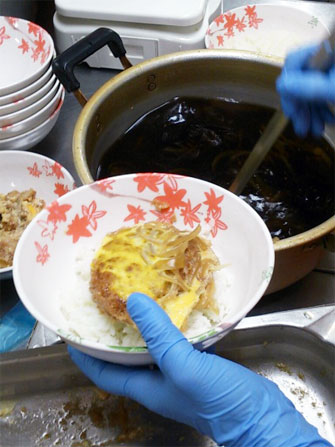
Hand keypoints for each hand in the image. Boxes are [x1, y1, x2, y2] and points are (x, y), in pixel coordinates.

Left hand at [68, 293, 329, 446]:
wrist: (261, 418)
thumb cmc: (219, 402)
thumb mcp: (185, 367)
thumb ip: (160, 336)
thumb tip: (133, 301)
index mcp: (146, 386)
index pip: (104, 372)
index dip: (85, 354)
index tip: (72, 331)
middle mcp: (158, 379)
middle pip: (125, 357)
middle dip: (112, 334)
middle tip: (106, 304)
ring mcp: (180, 371)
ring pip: (152, 345)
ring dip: (143, 326)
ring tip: (137, 299)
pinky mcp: (200, 362)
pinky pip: (177, 340)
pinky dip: (171, 324)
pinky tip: (175, 307)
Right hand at [276, 44, 334, 136]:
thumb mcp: (334, 89)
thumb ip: (310, 87)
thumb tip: (281, 85)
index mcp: (324, 48)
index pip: (294, 62)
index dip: (289, 89)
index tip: (291, 113)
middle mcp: (325, 53)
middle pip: (302, 77)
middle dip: (302, 107)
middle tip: (303, 130)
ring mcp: (330, 65)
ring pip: (312, 86)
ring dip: (312, 111)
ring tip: (316, 131)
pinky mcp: (334, 76)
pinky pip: (324, 87)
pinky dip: (323, 105)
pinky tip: (327, 121)